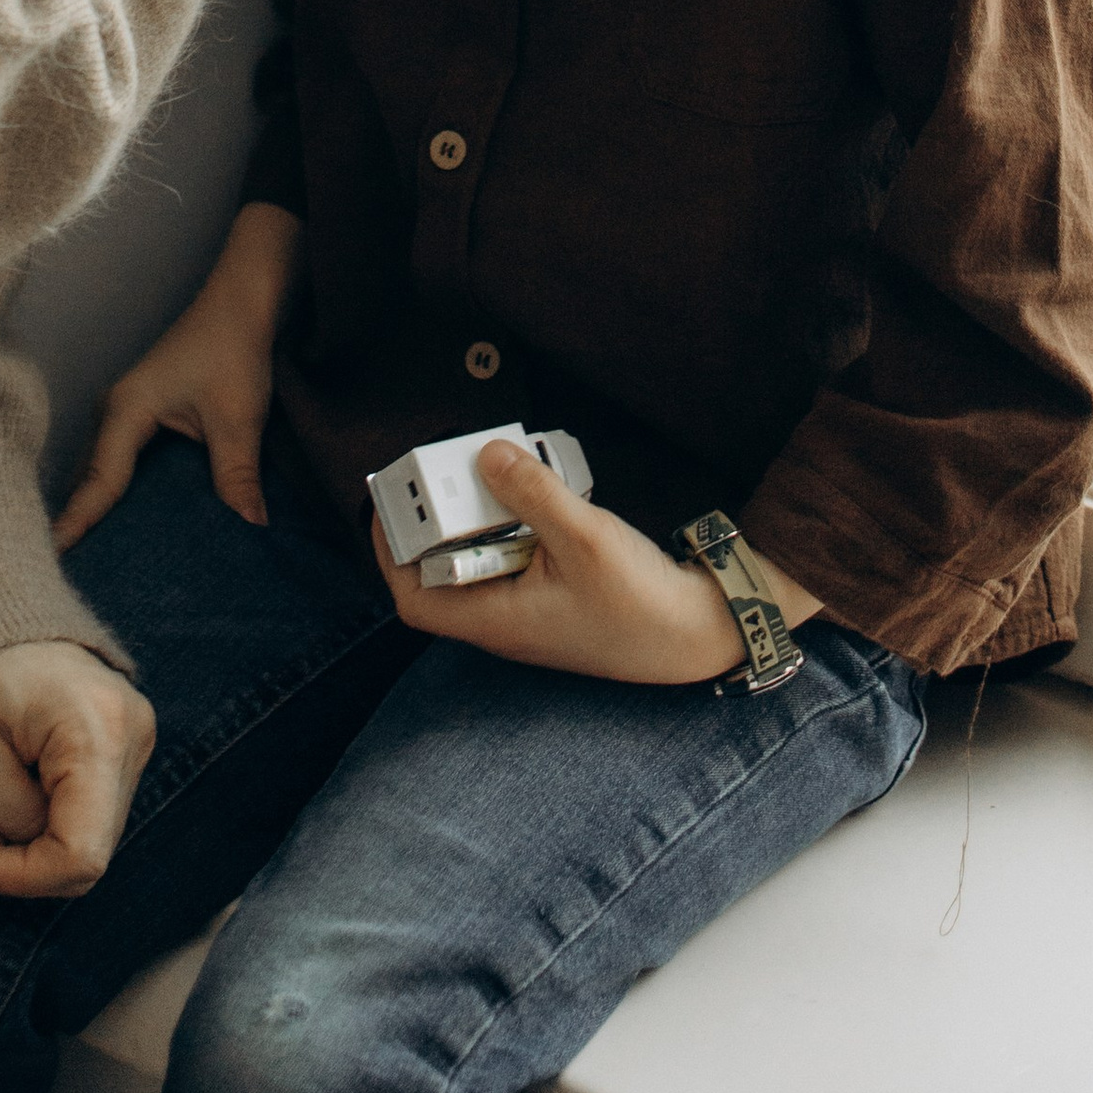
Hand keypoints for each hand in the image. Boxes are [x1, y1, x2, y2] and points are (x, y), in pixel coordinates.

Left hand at [0, 638, 155, 898]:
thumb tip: (36, 849)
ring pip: (91, 838)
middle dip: (24, 860)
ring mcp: (137, 738)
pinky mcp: (125, 744)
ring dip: (33, 842)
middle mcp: (135, 735)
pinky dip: (47, 822)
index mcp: (100, 731)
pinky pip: (91, 814)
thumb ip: (10, 817)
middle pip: (90, 852)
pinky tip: (13, 790)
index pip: (82, 854)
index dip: (26, 878)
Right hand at [51, 204, 303, 541]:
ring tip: (92, 560)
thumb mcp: (238, 418)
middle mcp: (115, 410)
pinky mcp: (143, 409)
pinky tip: (129, 519)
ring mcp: (126, 408)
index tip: (52, 559)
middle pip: (91, 477)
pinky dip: (118, 488)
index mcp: (126, 409)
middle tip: (65, 577)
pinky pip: (120, 459)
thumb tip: (252, 530)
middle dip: (81, 522)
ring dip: (99, 505)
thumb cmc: (234, 347)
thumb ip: (237, 477)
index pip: (99, 480)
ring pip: (104, 469)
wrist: (245, 297)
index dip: (79, 522)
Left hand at [374, 441, 822, 685]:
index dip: (392, 552)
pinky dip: (515, 524)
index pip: (415, 599)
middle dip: (439, 520)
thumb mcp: (584, 537)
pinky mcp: (556, 598)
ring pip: (482, 561)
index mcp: (498, 621)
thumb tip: (484, 456)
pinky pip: (516, 557)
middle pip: (444, 572)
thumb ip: (531, 493)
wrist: (702, 635)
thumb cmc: (642, 604)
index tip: (390, 503)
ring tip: (492, 470)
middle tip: (445, 469)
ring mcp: (531, 613)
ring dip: (480, 518)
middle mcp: (506, 622)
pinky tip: (536, 492)